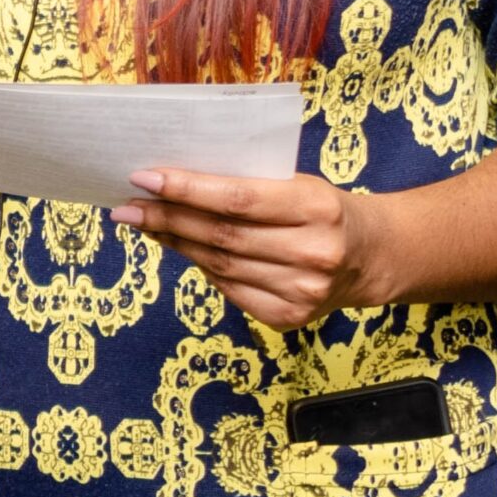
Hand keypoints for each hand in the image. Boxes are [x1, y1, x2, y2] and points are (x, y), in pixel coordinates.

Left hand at [109, 167, 400, 329]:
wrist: (369, 256)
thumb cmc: (322, 208)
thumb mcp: (298, 182)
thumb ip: (248, 185)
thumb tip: (174, 183)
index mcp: (316, 208)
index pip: (236, 199)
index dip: (186, 189)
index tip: (143, 178)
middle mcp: (312, 253)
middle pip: (221, 236)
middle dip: (167, 218)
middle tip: (128, 205)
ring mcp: (302, 292)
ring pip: (218, 266)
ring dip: (175, 243)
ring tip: (144, 224)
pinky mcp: (289, 319)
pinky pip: (229, 290)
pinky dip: (202, 268)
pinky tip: (182, 249)